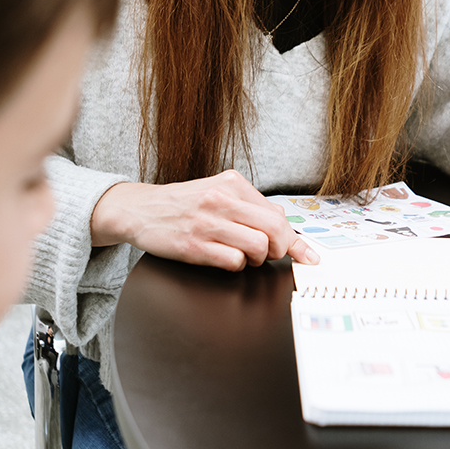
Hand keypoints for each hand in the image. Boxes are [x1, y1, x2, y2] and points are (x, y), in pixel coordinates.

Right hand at [90, 169, 318, 270]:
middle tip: (270, 255)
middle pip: (275, 230)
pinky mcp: (195, 245)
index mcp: (232, 183)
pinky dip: (235, 266)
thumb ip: (249, 206)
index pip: (278, 213)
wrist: (140, 209)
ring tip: (240, 253)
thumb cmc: (183, 204)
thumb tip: (285, 229)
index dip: (295, 239)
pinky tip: (222, 258)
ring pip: (258, 247)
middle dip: (281, 249)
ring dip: (255, 258)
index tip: (310, 257)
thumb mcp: (217, 192)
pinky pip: (234, 262)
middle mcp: (222, 199)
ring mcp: (208, 222)